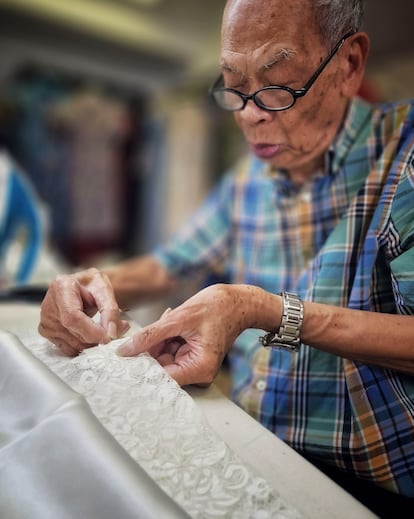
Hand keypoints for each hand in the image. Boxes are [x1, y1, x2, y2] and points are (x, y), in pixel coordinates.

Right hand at [38, 268, 129, 355]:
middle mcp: (49, 305)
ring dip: (94, 342)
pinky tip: (91, 332)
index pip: (73, 317)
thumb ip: (110, 309)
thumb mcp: (105, 289)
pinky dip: (85, 345)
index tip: (109, 336)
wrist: (83, 286)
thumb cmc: (92, 285)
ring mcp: (46, 321)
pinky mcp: (47, 333)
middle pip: (74, 333)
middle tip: (115, 329)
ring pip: (74, 344)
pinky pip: (70, 348)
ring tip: (104, 327)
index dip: (92, 331)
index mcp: (61, 287)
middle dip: (98, 336)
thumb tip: (111, 332)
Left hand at [118, 284, 253, 385]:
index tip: (121, 357)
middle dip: (152, 345)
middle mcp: (197, 371)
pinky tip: (174, 319)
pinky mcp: (191, 354)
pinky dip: (167, 333)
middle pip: (160, 366)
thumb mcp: (179, 319)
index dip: (140, 366)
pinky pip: (170, 348)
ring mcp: (194, 363)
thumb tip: (125, 351)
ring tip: (171, 318)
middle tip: (155, 324)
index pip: (160, 376)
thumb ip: (150, 336)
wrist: (239, 300)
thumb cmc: (219, 307)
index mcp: (198, 368)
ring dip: (160, 336)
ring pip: (162, 355)